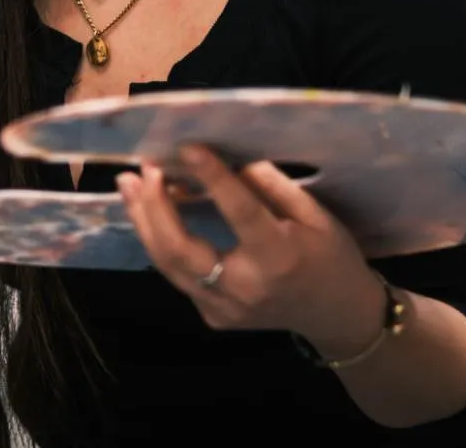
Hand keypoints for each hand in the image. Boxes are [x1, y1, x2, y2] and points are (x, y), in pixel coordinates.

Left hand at [117, 146, 384, 357]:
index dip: (212, 178)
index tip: (187, 147)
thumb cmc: (330, 257)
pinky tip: (150, 212)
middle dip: (154, 206)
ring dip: (144, 221)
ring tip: (129, 184)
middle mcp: (246, 288)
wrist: (337, 317)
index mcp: (279, 258)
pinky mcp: (213, 316)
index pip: (239, 212)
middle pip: (181, 249)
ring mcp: (224, 308)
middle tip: (143, 170)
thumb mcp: (315, 215)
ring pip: (169, 265)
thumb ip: (272, 186)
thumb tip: (230, 158)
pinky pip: (179, 275)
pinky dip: (161, 241)